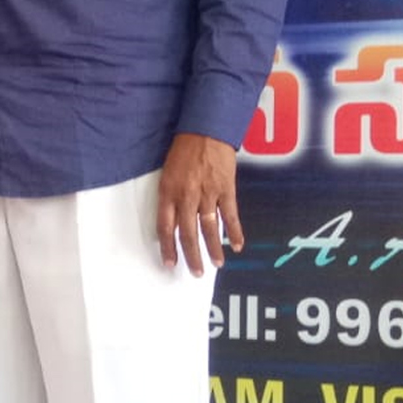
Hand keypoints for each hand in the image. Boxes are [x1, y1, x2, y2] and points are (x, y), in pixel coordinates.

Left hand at [156, 133, 242, 274]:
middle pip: (188, 233)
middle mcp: (187, 196)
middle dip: (192, 256)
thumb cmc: (183, 150)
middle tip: (196, 272)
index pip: (165, 227)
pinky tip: (237, 245)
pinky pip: (230, 215)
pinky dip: (235, 231)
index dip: (167, 247)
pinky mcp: (226, 189)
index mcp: (168, 192)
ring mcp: (207, 194)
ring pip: (209, 228)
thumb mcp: (167, 173)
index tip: (170, 263)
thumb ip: (170, 197)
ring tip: (216, 265)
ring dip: (213, 249)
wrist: (206, 129)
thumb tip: (174, 221)